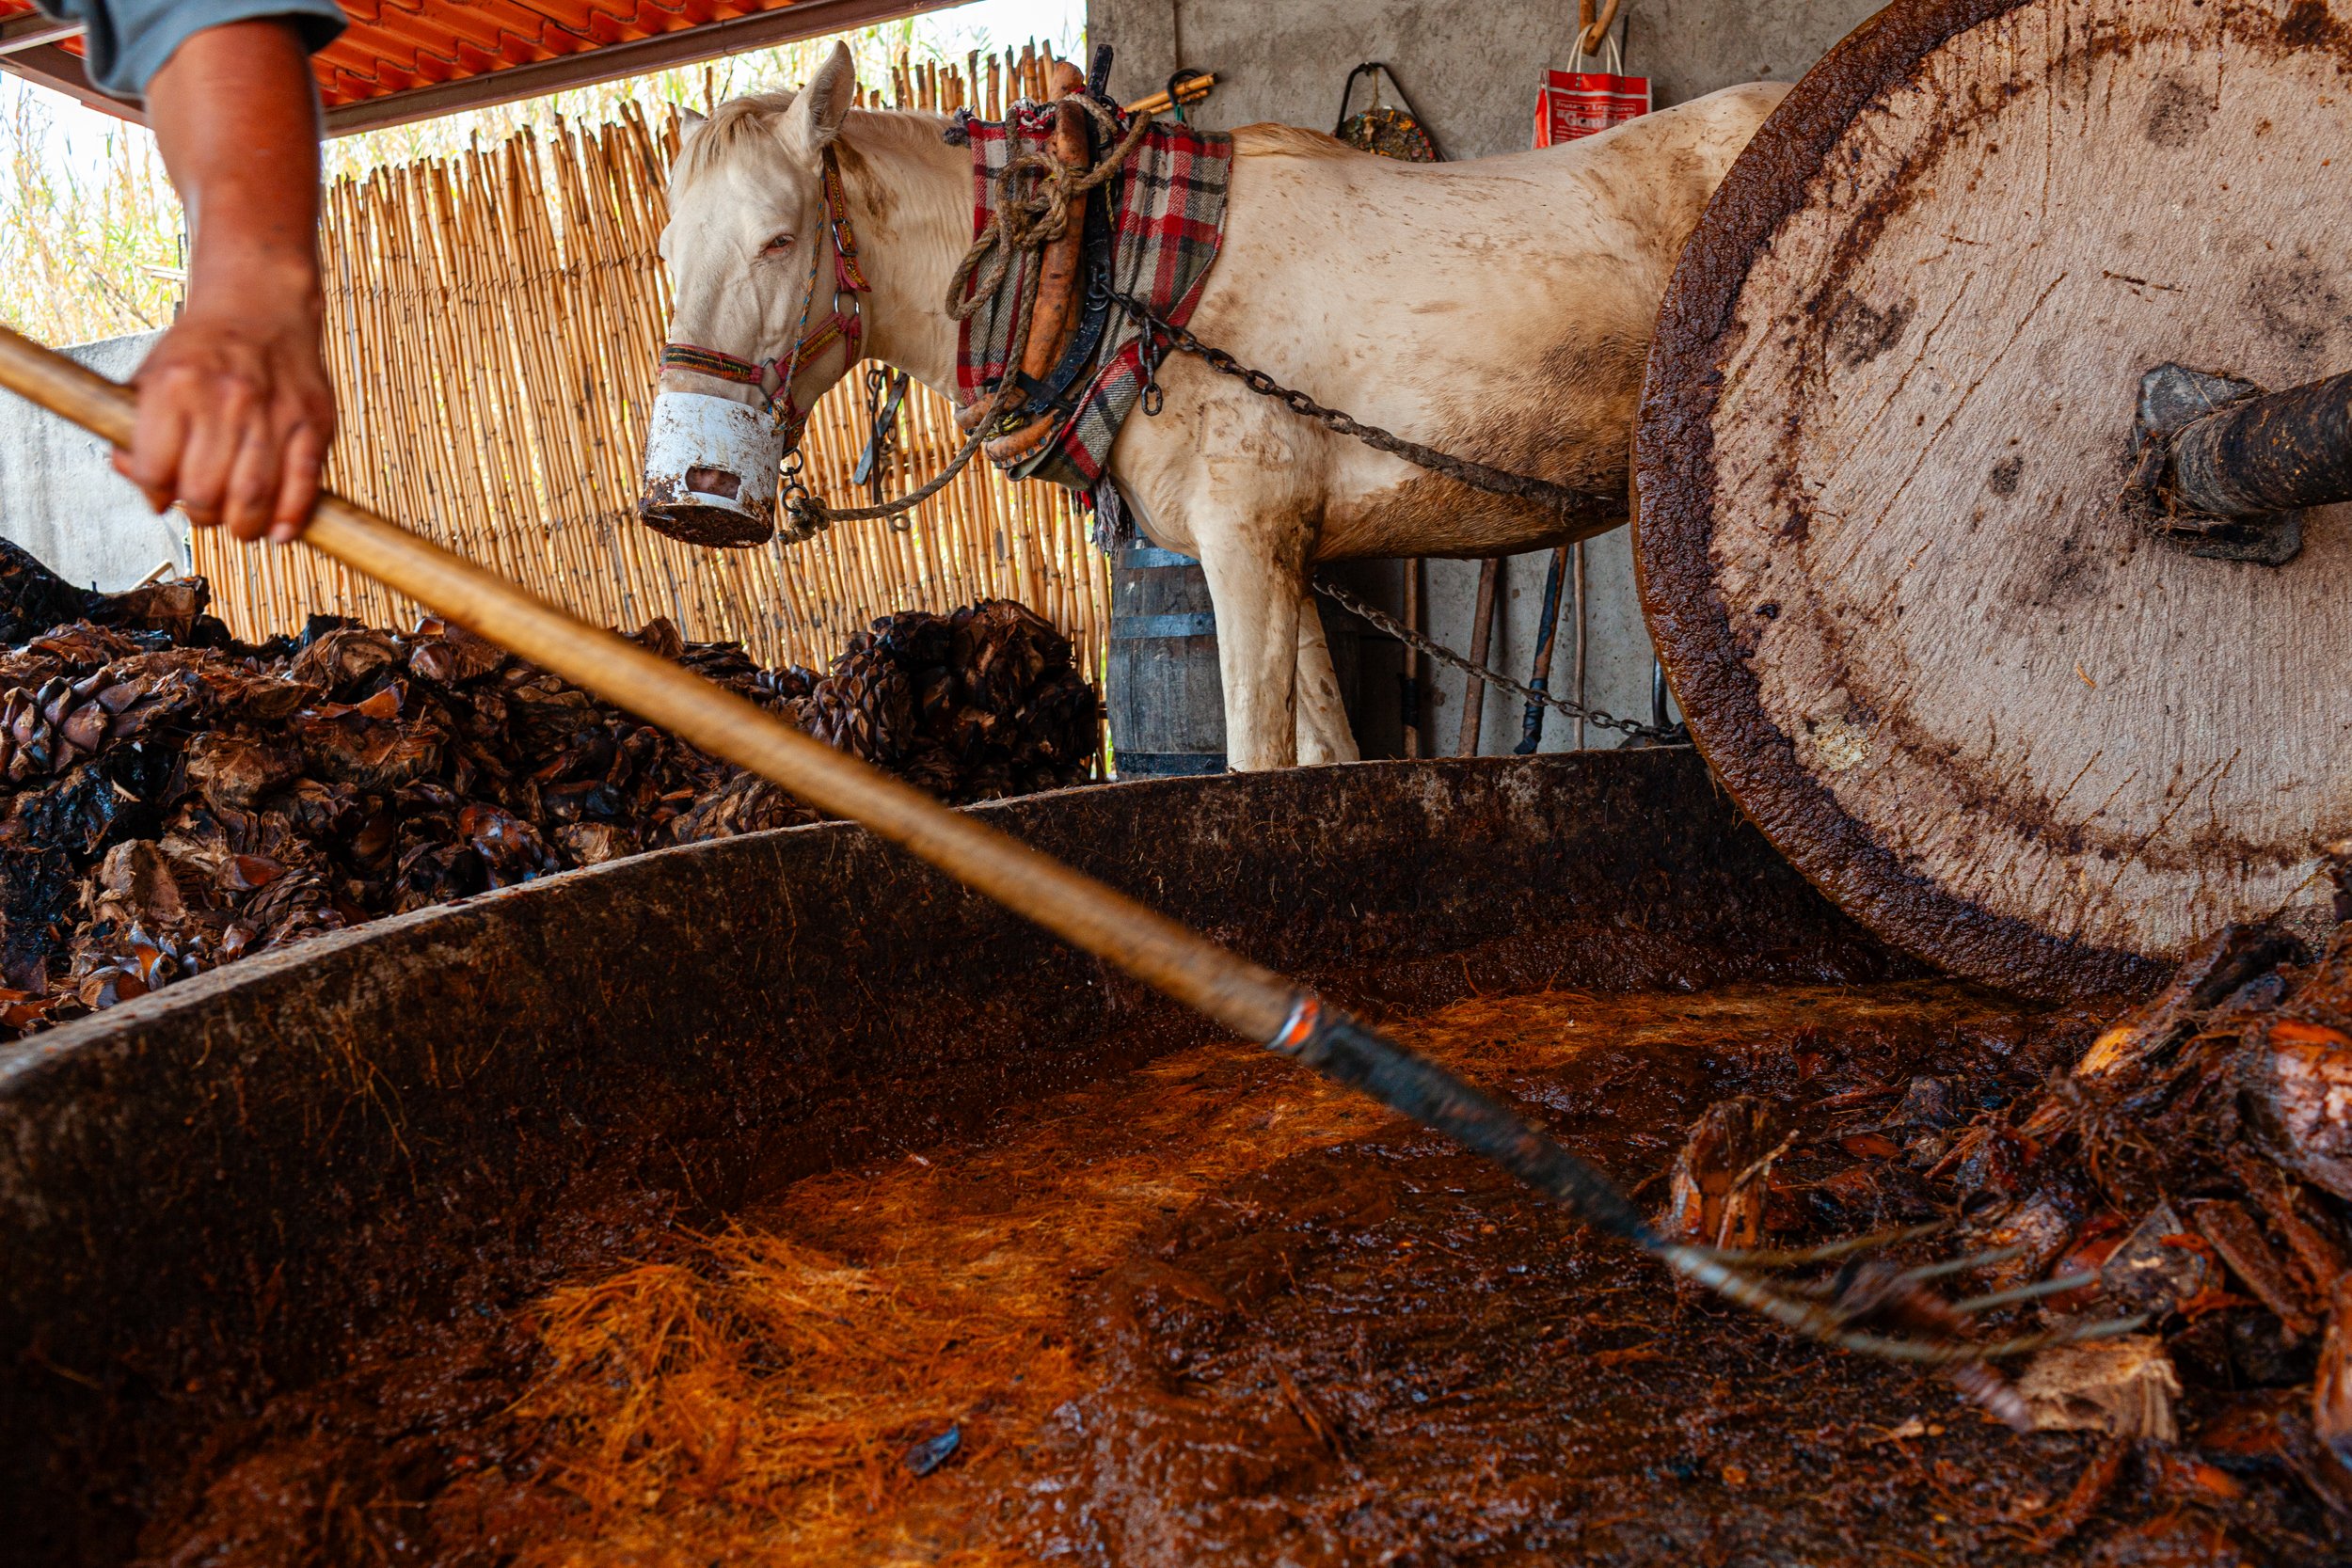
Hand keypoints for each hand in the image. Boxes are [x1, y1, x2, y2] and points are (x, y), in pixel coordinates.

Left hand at [115, 285, 333, 542]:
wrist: (261, 304)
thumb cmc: (204, 347)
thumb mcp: (153, 374)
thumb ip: (135, 428)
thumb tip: (136, 479)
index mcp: (175, 386)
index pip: (155, 470)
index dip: (155, 494)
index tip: (162, 497)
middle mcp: (225, 398)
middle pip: (204, 492)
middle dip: (200, 514)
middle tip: (203, 510)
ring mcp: (273, 412)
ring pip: (253, 496)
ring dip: (242, 526)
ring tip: (238, 524)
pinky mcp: (313, 422)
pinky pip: (303, 484)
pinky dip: (290, 517)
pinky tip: (278, 530)